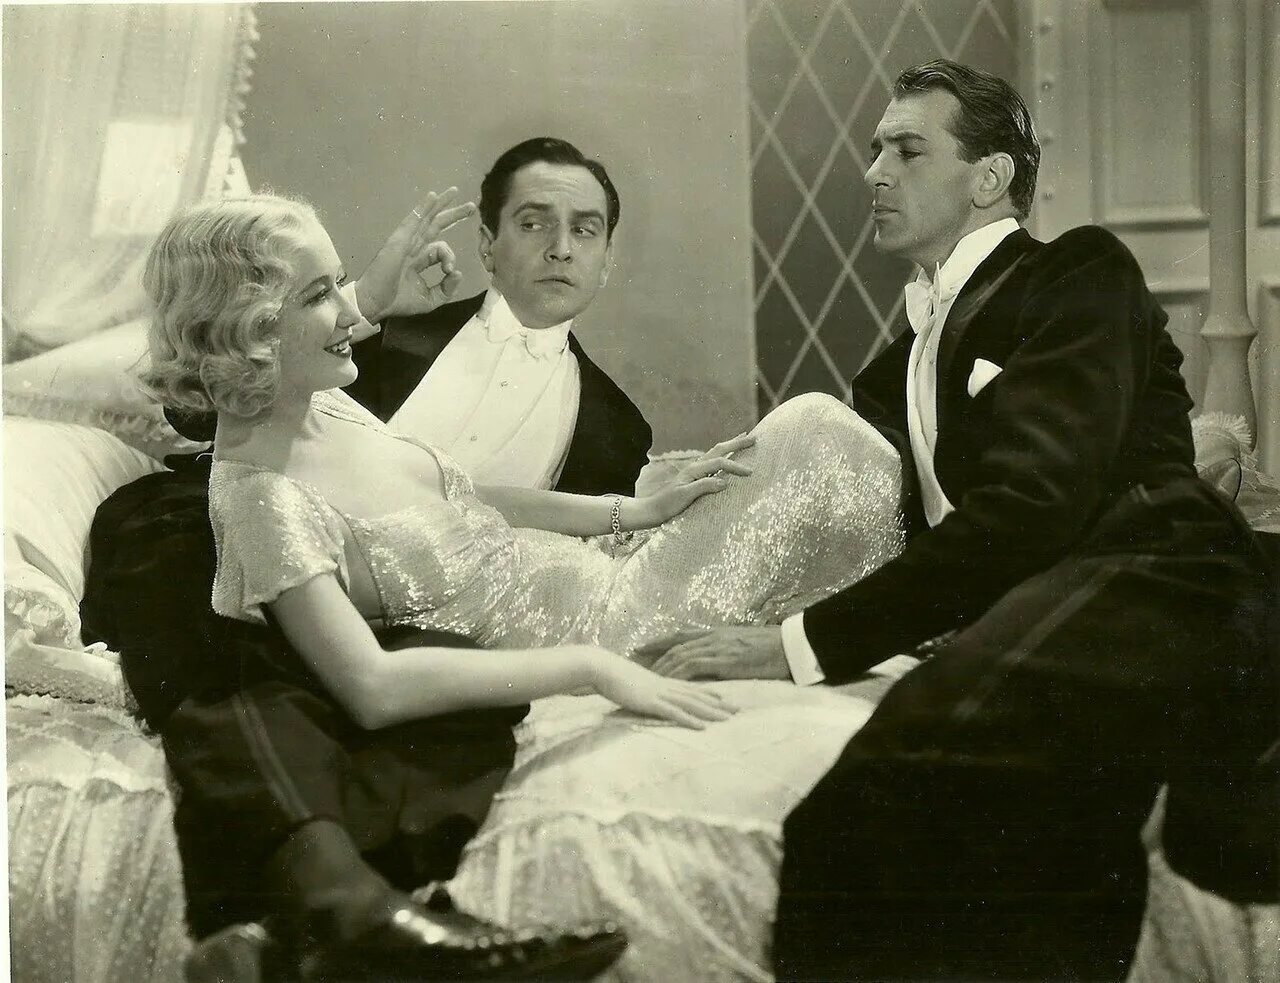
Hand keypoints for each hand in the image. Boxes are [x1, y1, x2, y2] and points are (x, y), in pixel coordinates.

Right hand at [354, 189, 476, 322]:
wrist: (376, 303)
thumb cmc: (398, 302)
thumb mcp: (430, 299)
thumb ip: (447, 288)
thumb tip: (458, 272)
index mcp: (419, 260)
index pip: (440, 249)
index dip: (450, 258)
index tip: (450, 271)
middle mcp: (414, 247)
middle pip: (436, 226)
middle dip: (454, 215)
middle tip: (471, 206)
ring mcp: (406, 241)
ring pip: (427, 218)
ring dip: (441, 204)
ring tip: (455, 191)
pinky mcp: (399, 240)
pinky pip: (413, 220)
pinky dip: (423, 207)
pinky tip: (434, 196)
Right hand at [587, 648, 736, 727]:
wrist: (600, 667)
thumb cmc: (611, 675)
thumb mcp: (631, 682)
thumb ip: (642, 688)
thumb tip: (645, 694)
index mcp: (661, 681)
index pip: (691, 687)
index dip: (709, 692)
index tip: (726, 698)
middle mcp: (665, 686)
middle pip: (697, 695)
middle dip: (719, 704)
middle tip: (738, 710)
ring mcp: (660, 693)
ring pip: (691, 703)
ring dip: (711, 712)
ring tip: (728, 719)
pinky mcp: (651, 702)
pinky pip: (674, 712)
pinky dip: (690, 719)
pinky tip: (702, 727)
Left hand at [635, 433, 755, 526]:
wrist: (652, 511)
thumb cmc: (667, 505)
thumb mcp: (684, 497)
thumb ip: (703, 487)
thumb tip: (724, 482)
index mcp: (694, 470)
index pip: (720, 463)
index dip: (736, 467)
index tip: (751, 473)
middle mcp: (695, 467)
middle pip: (719, 450)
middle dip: (737, 443)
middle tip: (754, 438)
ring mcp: (695, 472)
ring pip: (716, 453)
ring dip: (730, 446)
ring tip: (743, 439)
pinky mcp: (695, 478)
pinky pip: (713, 462)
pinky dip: (724, 456)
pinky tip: (727, 458)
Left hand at [637, 626, 790, 680]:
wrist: (788, 646)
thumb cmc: (772, 647)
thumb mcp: (744, 644)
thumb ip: (727, 650)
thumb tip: (717, 660)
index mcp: (717, 633)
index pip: (682, 635)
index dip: (661, 641)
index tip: (644, 646)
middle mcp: (712, 637)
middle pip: (676, 645)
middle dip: (655, 653)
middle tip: (636, 661)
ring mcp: (717, 647)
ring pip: (681, 655)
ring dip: (663, 667)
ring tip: (648, 677)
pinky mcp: (722, 660)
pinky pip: (694, 666)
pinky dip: (678, 674)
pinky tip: (668, 682)